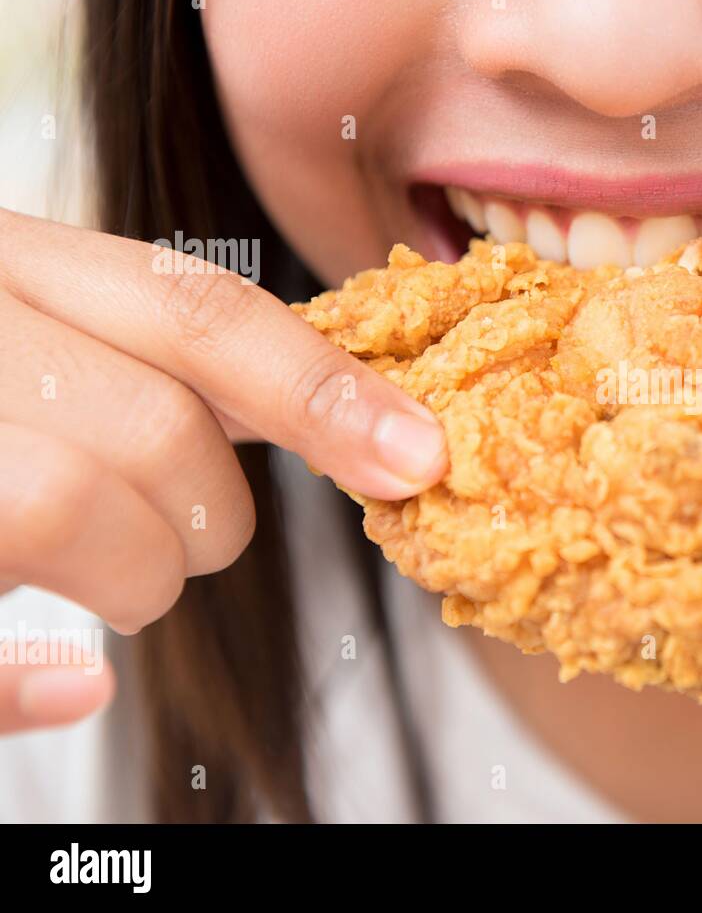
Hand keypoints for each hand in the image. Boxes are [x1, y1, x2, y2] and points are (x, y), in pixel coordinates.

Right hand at [0, 209, 448, 732]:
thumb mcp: (40, 325)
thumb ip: (149, 357)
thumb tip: (328, 426)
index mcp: (1, 259)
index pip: (197, 311)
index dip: (323, 389)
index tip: (417, 456)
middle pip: (153, 427)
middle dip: (209, 511)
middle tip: (186, 536)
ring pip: (67, 508)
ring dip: (135, 575)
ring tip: (112, 578)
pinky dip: (18, 679)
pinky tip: (64, 686)